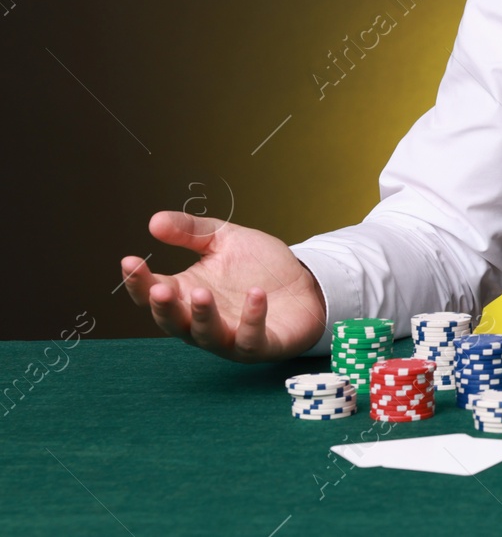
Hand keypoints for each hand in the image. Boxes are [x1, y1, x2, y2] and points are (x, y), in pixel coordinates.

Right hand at [119, 211, 326, 362]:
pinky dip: (251, 319)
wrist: (306, 282)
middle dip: (164, 307)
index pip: (153, 293)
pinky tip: (256, 294)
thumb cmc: (259, 266)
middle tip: (160, 289)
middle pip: (172, 322)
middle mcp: (202, 320)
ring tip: (203, 294)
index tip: (129, 261)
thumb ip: (192, 231)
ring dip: (203, 316)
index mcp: (187, 293)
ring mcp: (230, 336)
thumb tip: (154, 221)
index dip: (138, 281)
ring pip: (206, 335)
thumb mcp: (225, 239)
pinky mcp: (260, 345)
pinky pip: (250, 338)